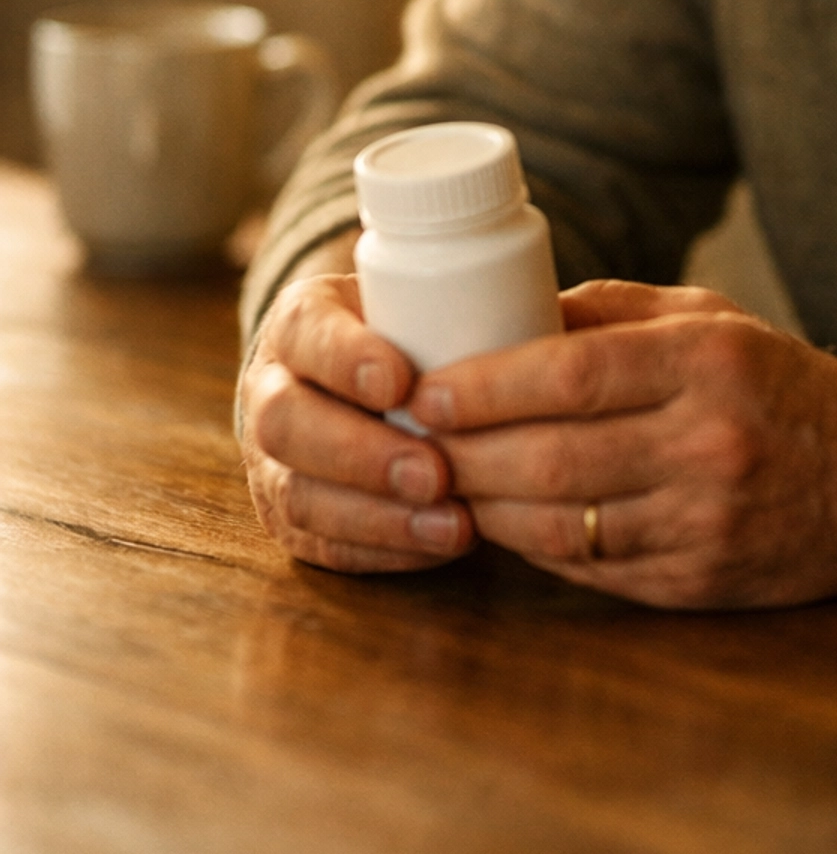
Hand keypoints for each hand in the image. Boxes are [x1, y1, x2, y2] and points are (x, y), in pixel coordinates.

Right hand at [240, 266, 475, 572]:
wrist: (358, 381)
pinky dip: (382, 550)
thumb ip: (460, 306)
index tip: (401, 382)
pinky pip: (322, 544)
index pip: (306, 332)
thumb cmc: (410, 334)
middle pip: (285, 424)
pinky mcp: (289, 517)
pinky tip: (438, 546)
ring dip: (378, 516)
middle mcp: (272, 388)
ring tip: (453, 525)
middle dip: (362, 454)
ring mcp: (271, 460)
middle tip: (435, 472)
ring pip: (298, 494)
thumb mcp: (418, 303)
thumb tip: (548, 320)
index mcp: (302, 322)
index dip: (346, 359)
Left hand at [411, 280, 836, 608]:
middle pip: (549, 457)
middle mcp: (708, 443)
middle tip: (411, 443)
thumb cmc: (780, 386)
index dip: (485, 387)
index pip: (571, 375)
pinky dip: (529, 547)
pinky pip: (587, 569)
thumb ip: (609, 314)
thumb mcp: (711, 320)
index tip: (427, 390)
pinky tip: (499, 522)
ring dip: (482, 507)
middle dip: (463, 454)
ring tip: (439, 483)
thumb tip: (500, 312)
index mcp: (709, 361)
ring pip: (557, 524)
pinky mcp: (697, 583)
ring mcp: (704, 522)